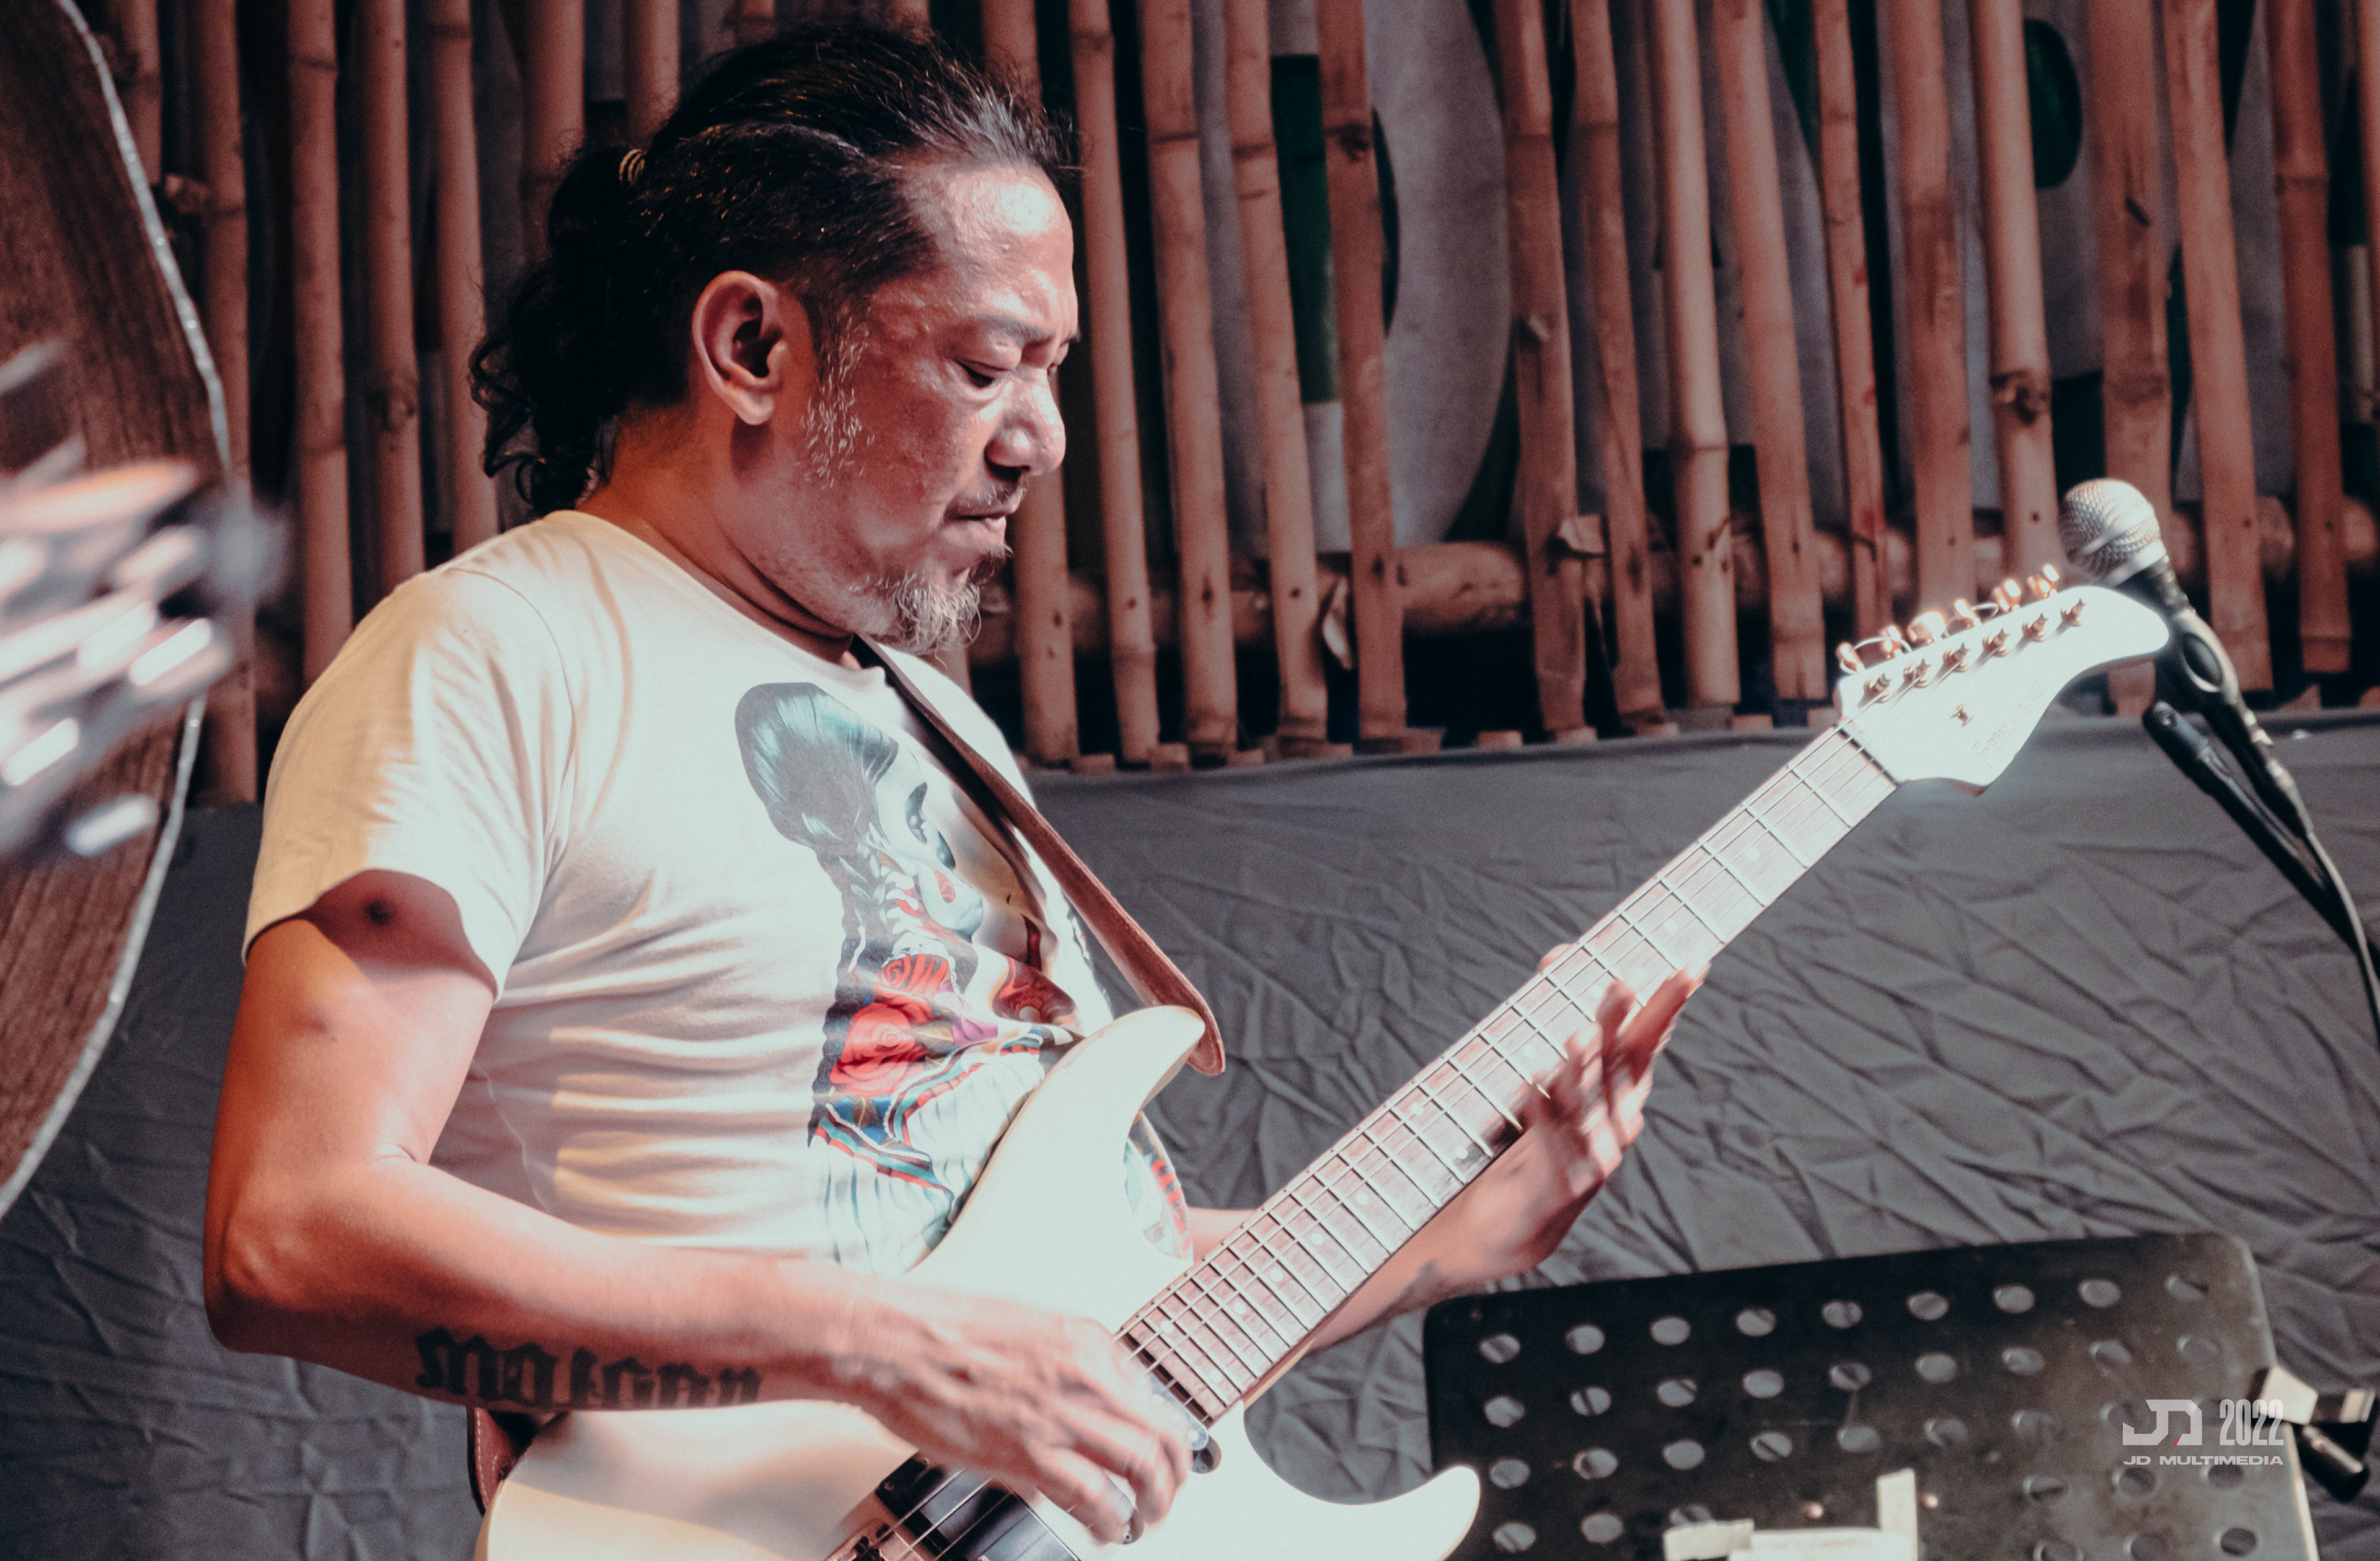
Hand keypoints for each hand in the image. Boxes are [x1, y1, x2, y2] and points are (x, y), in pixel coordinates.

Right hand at [832, 1281, 1188, 1544]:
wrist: (893, 1343)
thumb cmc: (943, 1329)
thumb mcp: (1027, 1322)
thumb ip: (1069, 1357)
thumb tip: (1092, 1393)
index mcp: (1086, 1340)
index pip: (1148, 1392)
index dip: (1158, 1429)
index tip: (1155, 1448)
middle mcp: (1085, 1376)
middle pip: (1161, 1435)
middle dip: (1174, 1473)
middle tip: (1169, 1492)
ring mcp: (1060, 1417)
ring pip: (1141, 1469)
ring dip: (1153, 1502)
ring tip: (1146, 1518)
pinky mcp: (1030, 1457)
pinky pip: (1094, 1499)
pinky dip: (1110, 1521)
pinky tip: (1108, 1530)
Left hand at [1437, 961, 1701, 1279]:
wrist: (1519, 1221)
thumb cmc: (1543, 1137)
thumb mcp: (1555, 1076)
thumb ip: (1558, 1012)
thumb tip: (1561, 954)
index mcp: (1621, 1090)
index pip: (1650, 1039)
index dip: (1669, 1004)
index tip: (1691, 966)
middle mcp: (1616, 1119)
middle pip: (1624, 1065)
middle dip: (1626, 1024)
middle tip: (1623, 982)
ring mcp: (1594, 1154)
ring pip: (1588, 1103)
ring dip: (1582, 1068)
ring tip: (1577, 1035)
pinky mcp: (1564, 1184)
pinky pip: (1550, 1143)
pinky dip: (1538, 1113)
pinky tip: (1527, 1087)